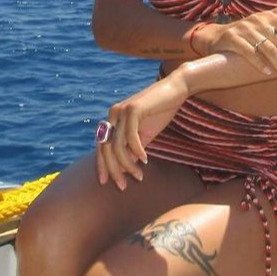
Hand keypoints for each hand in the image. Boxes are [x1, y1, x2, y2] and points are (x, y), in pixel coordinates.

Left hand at [95, 72, 189, 189]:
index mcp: (113, 119)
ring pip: (117, 145)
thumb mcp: (145, 135)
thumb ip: (133, 150)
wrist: (175, 90)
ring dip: (127, 164)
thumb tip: (125, 168)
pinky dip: (137, 151)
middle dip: (113, 169)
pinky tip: (145, 160)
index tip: (107, 182)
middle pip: (105, 148)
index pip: (101, 146)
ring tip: (139, 175)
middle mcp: (112, 114)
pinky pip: (130, 136)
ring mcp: (121, 111)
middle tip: (123, 185)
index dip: (102, 165)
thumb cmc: (160, 111)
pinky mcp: (132, 109)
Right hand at [195, 0, 276, 82]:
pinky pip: (247, 52)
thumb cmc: (246, 31)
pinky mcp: (231, 39)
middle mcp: (258, 20)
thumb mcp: (263, 21)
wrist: (216, 36)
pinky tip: (267, 74)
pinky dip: (258, 63)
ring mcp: (244, 29)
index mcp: (269, 17)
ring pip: (267, 48)